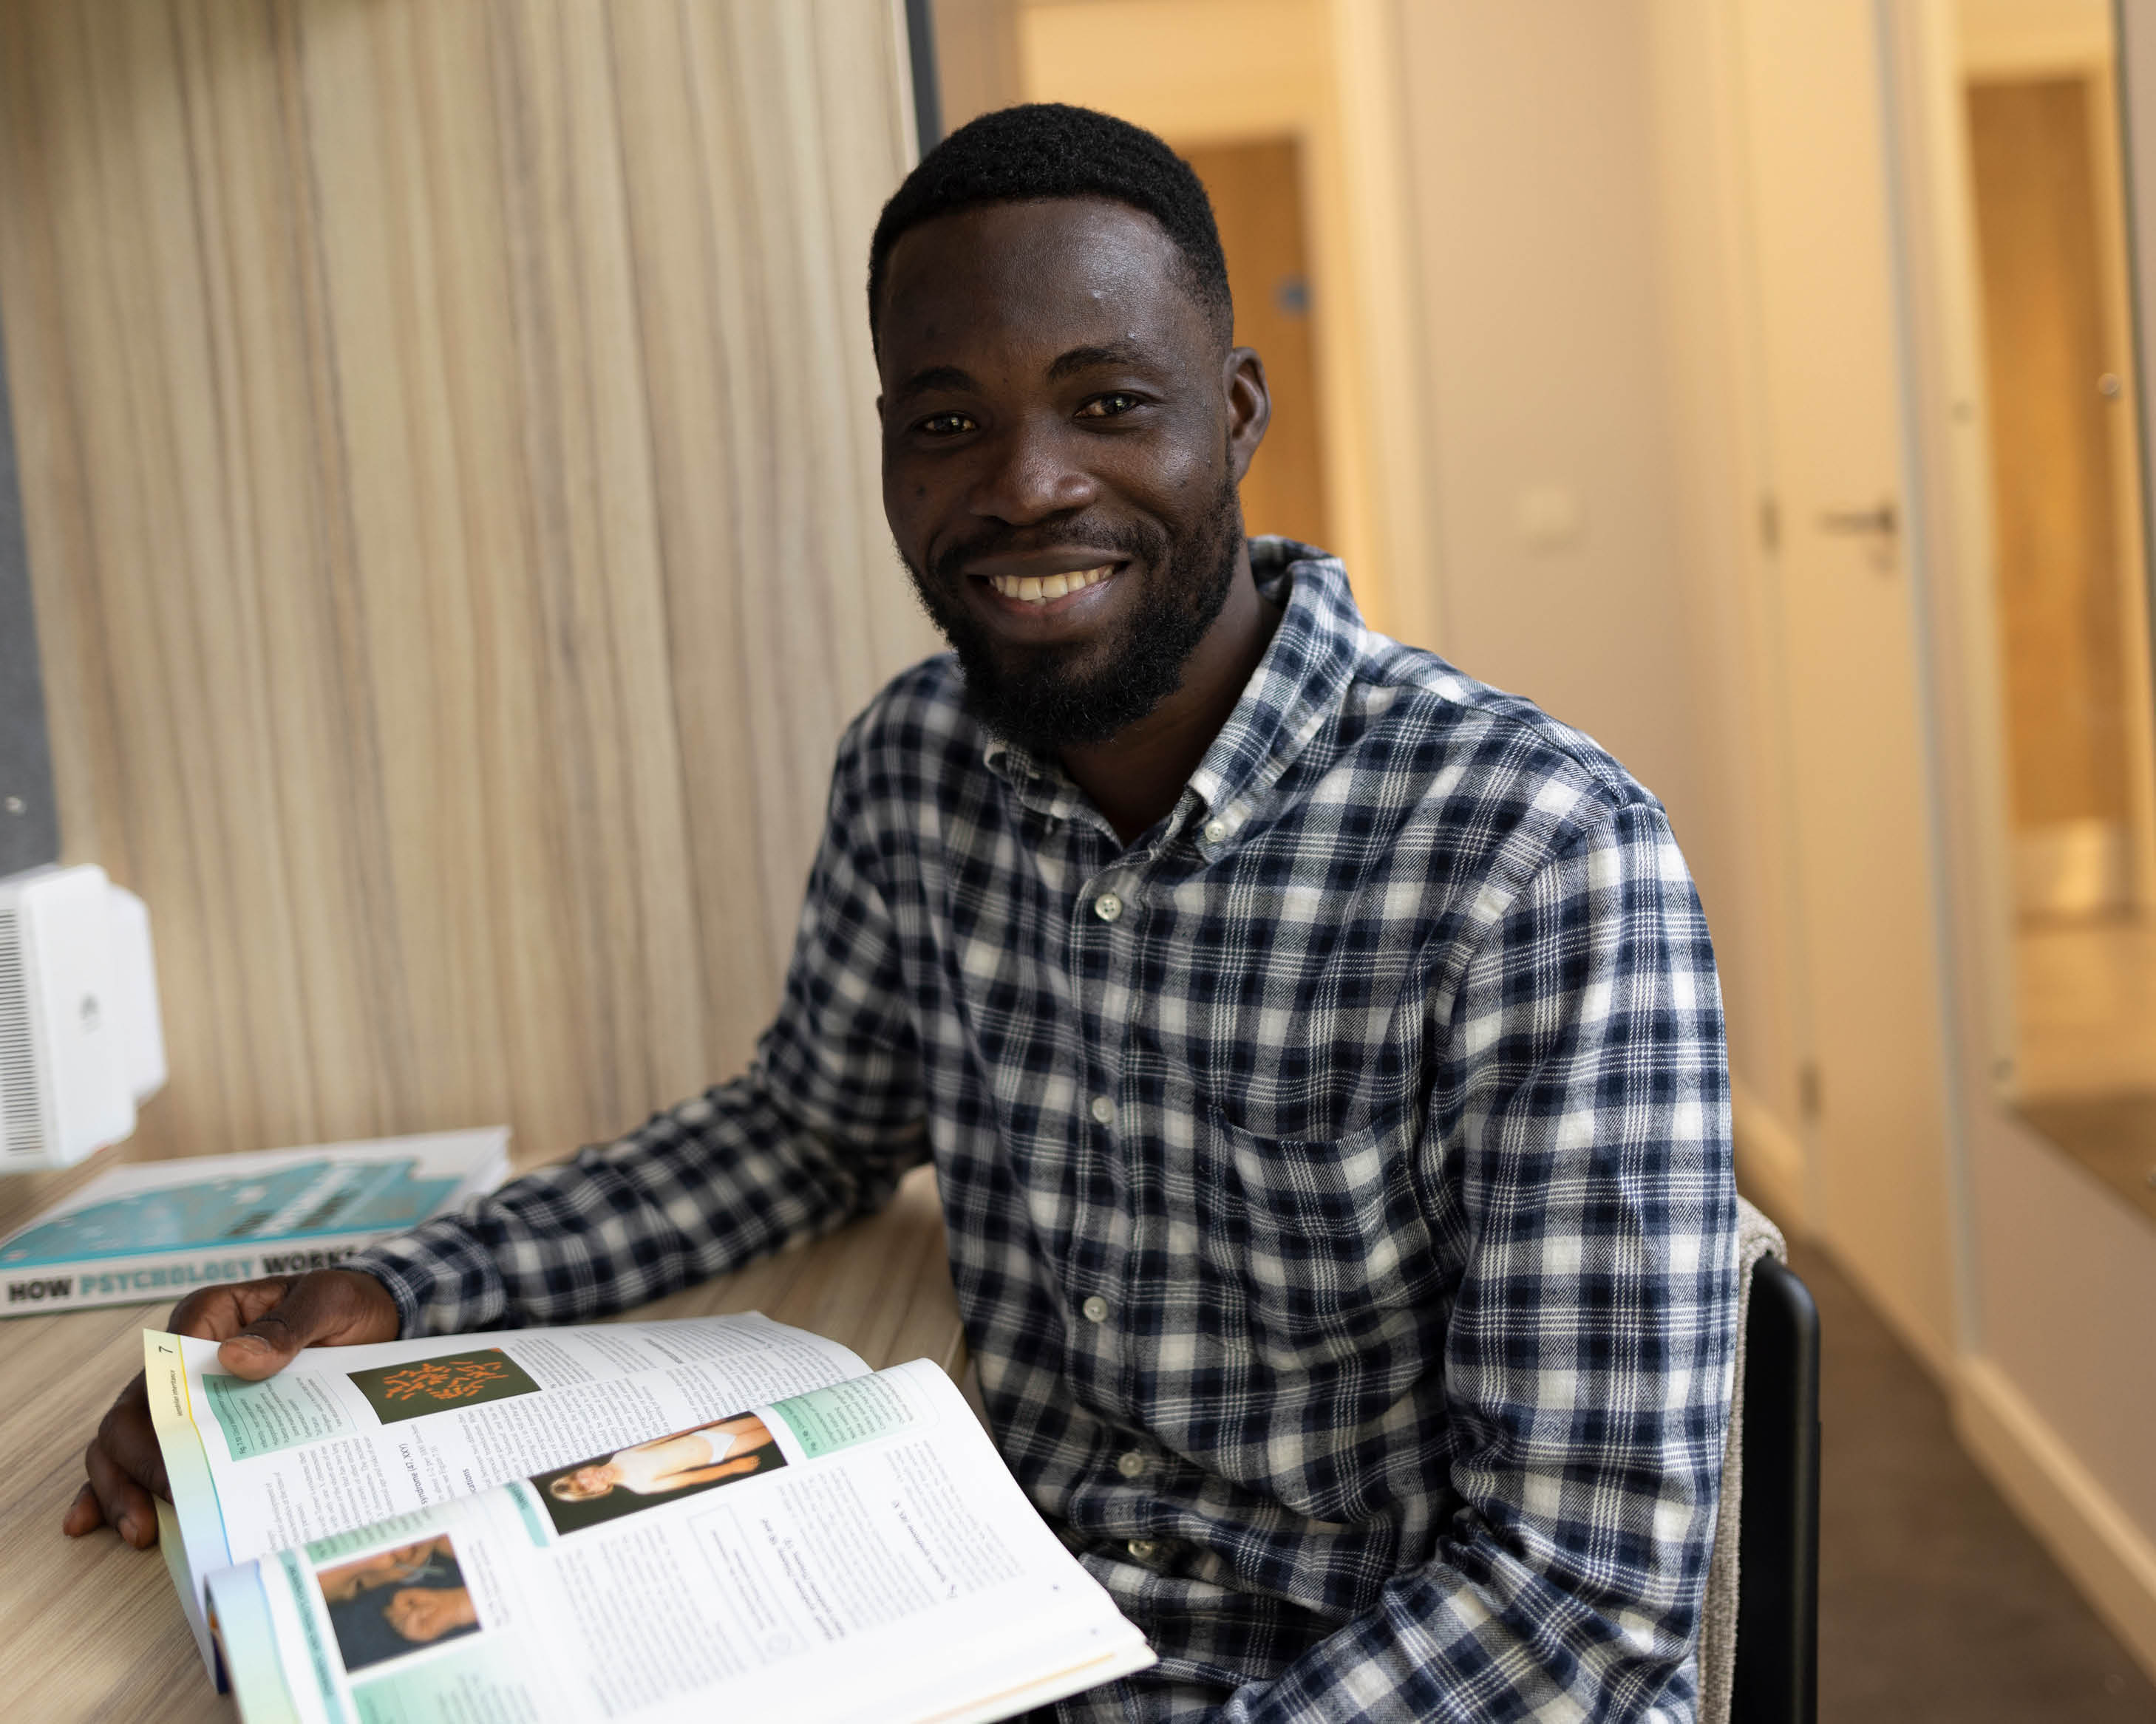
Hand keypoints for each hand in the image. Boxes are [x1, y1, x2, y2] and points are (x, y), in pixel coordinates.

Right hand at [62, 1269, 400, 1547]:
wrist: (380, 1319)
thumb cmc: (346, 1304)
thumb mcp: (329, 1301)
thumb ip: (287, 1325)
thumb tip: (232, 1358)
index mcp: (207, 1318)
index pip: (162, 1371)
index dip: (161, 1420)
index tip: (177, 1464)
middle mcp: (187, 1359)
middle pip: (133, 1415)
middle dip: (136, 1466)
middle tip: (165, 1510)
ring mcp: (191, 1397)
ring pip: (128, 1443)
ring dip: (122, 1487)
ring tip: (140, 1533)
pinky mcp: (206, 1426)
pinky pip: (150, 1457)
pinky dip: (125, 1488)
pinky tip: (110, 1524)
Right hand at [384, 1584, 475, 1642]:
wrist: (453, 1605)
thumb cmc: (434, 1600)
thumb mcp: (411, 1594)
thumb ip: (398, 1599)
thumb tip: (390, 1609)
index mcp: (402, 1619)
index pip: (387, 1613)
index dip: (396, 1604)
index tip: (412, 1600)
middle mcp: (405, 1628)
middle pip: (392, 1617)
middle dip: (405, 1606)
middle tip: (422, 1603)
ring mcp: (413, 1634)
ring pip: (399, 1622)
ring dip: (413, 1610)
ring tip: (427, 1607)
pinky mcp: (421, 1636)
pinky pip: (410, 1625)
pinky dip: (418, 1613)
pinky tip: (428, 1611)